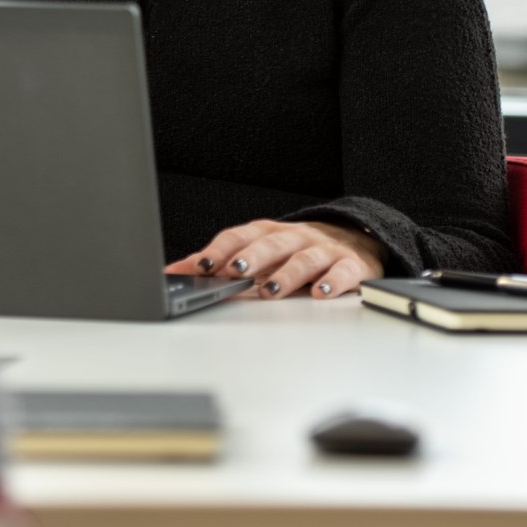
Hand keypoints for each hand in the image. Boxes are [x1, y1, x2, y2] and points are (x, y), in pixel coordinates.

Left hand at [164, 220, 385, 299]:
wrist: (352, 238)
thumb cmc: (295, 249)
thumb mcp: (257, 252)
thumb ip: (216, 263)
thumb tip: (174, 272)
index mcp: (267, 233)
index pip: (240, 236)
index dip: (220, 249)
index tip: (201, 266)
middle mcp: (294, 237)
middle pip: (270, 243)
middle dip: (251, 257)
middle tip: (234, 271)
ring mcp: (323, 250)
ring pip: (304, 259)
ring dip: (286, 275)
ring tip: (271, 291)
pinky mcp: (350, 265)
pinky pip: (343, 271)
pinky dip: (332, 282)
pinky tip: (321, 293)